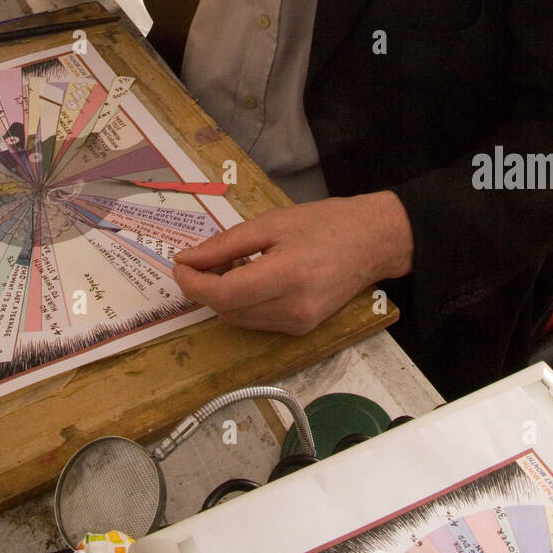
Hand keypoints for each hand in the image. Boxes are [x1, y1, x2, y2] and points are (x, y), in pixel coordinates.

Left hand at [172, 191, 412, 334]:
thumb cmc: (325, 223)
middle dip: (206, 288)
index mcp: (287, 277)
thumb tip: (187, 260)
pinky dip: (244, 303)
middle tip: (205, 258)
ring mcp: (300, 324)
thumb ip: (225, 244)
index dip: (194, 284)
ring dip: (224, 296)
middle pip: (227, 311)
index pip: (224, 295)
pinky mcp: (303, 330)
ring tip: (235, 264)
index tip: (180, 265)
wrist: (373, 242)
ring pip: (238, 320)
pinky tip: (254, 278)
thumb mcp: (272, 223)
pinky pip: (257, 321)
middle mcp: (294, 309)